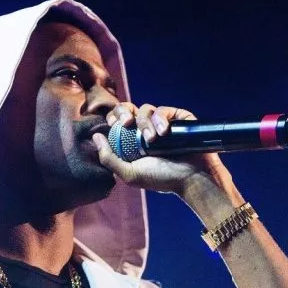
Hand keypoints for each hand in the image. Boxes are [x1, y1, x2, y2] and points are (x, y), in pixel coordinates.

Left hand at [92, 102, 228, 194]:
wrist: (191, 178)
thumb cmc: (162, 179)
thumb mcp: (130, 174)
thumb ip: (109, 158)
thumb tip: (96, 136)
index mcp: (132, 140)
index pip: (117, 120)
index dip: (114, 117)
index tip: (116, 125)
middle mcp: (146, 129)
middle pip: (128, 108)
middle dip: (125, 112)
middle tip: (127, 124)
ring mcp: (163, 123)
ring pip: (146, 109)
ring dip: (146, 123)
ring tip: (153, 139)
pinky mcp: (178, 118)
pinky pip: (164, 109)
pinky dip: (161, 118)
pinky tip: (165, 132)